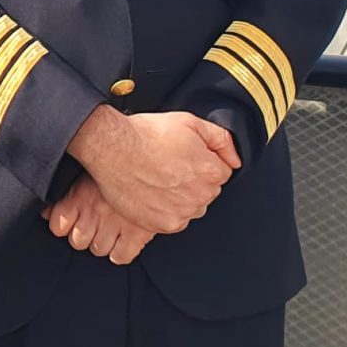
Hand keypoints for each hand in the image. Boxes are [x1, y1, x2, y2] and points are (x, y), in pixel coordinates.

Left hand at [42, 174, 155, 264]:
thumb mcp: (86, 175)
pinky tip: (124, 241)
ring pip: (98, 250)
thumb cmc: (117, 169)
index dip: (64, 226)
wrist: (153, 165)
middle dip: (84, 236)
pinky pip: (121, 257)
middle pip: (77, 241)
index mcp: (79, 196)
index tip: (73, 221)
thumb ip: (65, 196)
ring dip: (103, 243)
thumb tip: (45, 214)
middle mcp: (94, 212)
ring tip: (111, 230)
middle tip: (96, 224)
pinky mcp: (137, 234)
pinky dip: (121, 253)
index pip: (58, 226)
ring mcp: (115, 224)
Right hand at [67, 107, 240, 233]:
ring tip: (158, 178)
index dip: (202, 161)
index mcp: (211, 171)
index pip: (221, 172)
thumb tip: (235, 159)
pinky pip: (173, 220)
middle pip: (206, 191)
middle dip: (192, 180)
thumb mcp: (188, 122)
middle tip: (168, 166)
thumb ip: (221, 139)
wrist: (112, 148)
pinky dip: (164, 209)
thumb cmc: (146, 133)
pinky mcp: (162, 224)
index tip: (183, 156)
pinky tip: (151, 192)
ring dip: (180, 197)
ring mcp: (181, 212)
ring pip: (190, 207)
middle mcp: (200, 195)